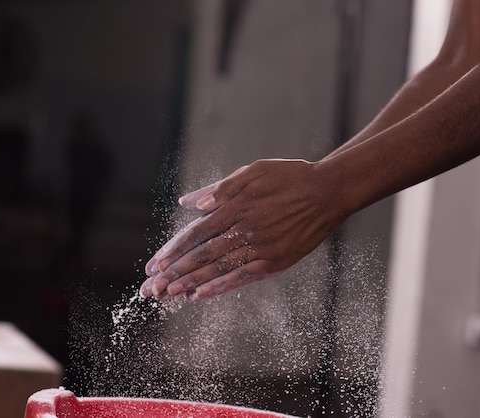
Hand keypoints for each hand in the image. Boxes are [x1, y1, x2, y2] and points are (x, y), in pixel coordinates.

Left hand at [139, 158, 346, 300]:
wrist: (329, 192)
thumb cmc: (290, 177)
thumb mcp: (253, 171)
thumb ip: (220, 188)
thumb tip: (189, 203)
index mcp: (236, 207)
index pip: (196, 233)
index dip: (172, 250)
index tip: (153, 264)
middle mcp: (244, 231)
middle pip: (201, 256)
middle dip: (172, 273)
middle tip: (149, 289)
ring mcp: (260, 249)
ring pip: (217, 270)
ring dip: (188, 284)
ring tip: (166, 296)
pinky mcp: (275, 262)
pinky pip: (241, 278)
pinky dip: (219, 287)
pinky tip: (199, 296)